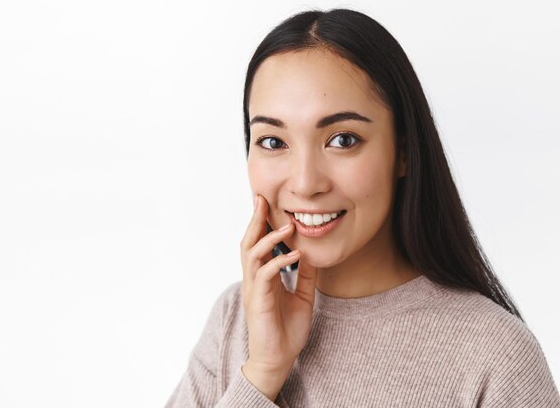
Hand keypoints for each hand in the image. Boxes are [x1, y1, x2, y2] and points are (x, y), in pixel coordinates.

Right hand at [239, 194, 317, 399]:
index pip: (257, 244)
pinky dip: (279, 261)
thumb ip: (305, 276)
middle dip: (254, 220)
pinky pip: (265, 275)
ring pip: (252, 254)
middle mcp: (253, 280)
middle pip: (247, 242)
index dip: (259, 224)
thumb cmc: (286, 331)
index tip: (265, 203)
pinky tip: (294, 255)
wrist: (278, 360)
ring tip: (288, 225)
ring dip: (269, 237)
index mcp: (261, 278)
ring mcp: (253, 289)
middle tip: (261, 199)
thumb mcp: (302, 298)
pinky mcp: (257, 301)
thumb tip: (311, 254)